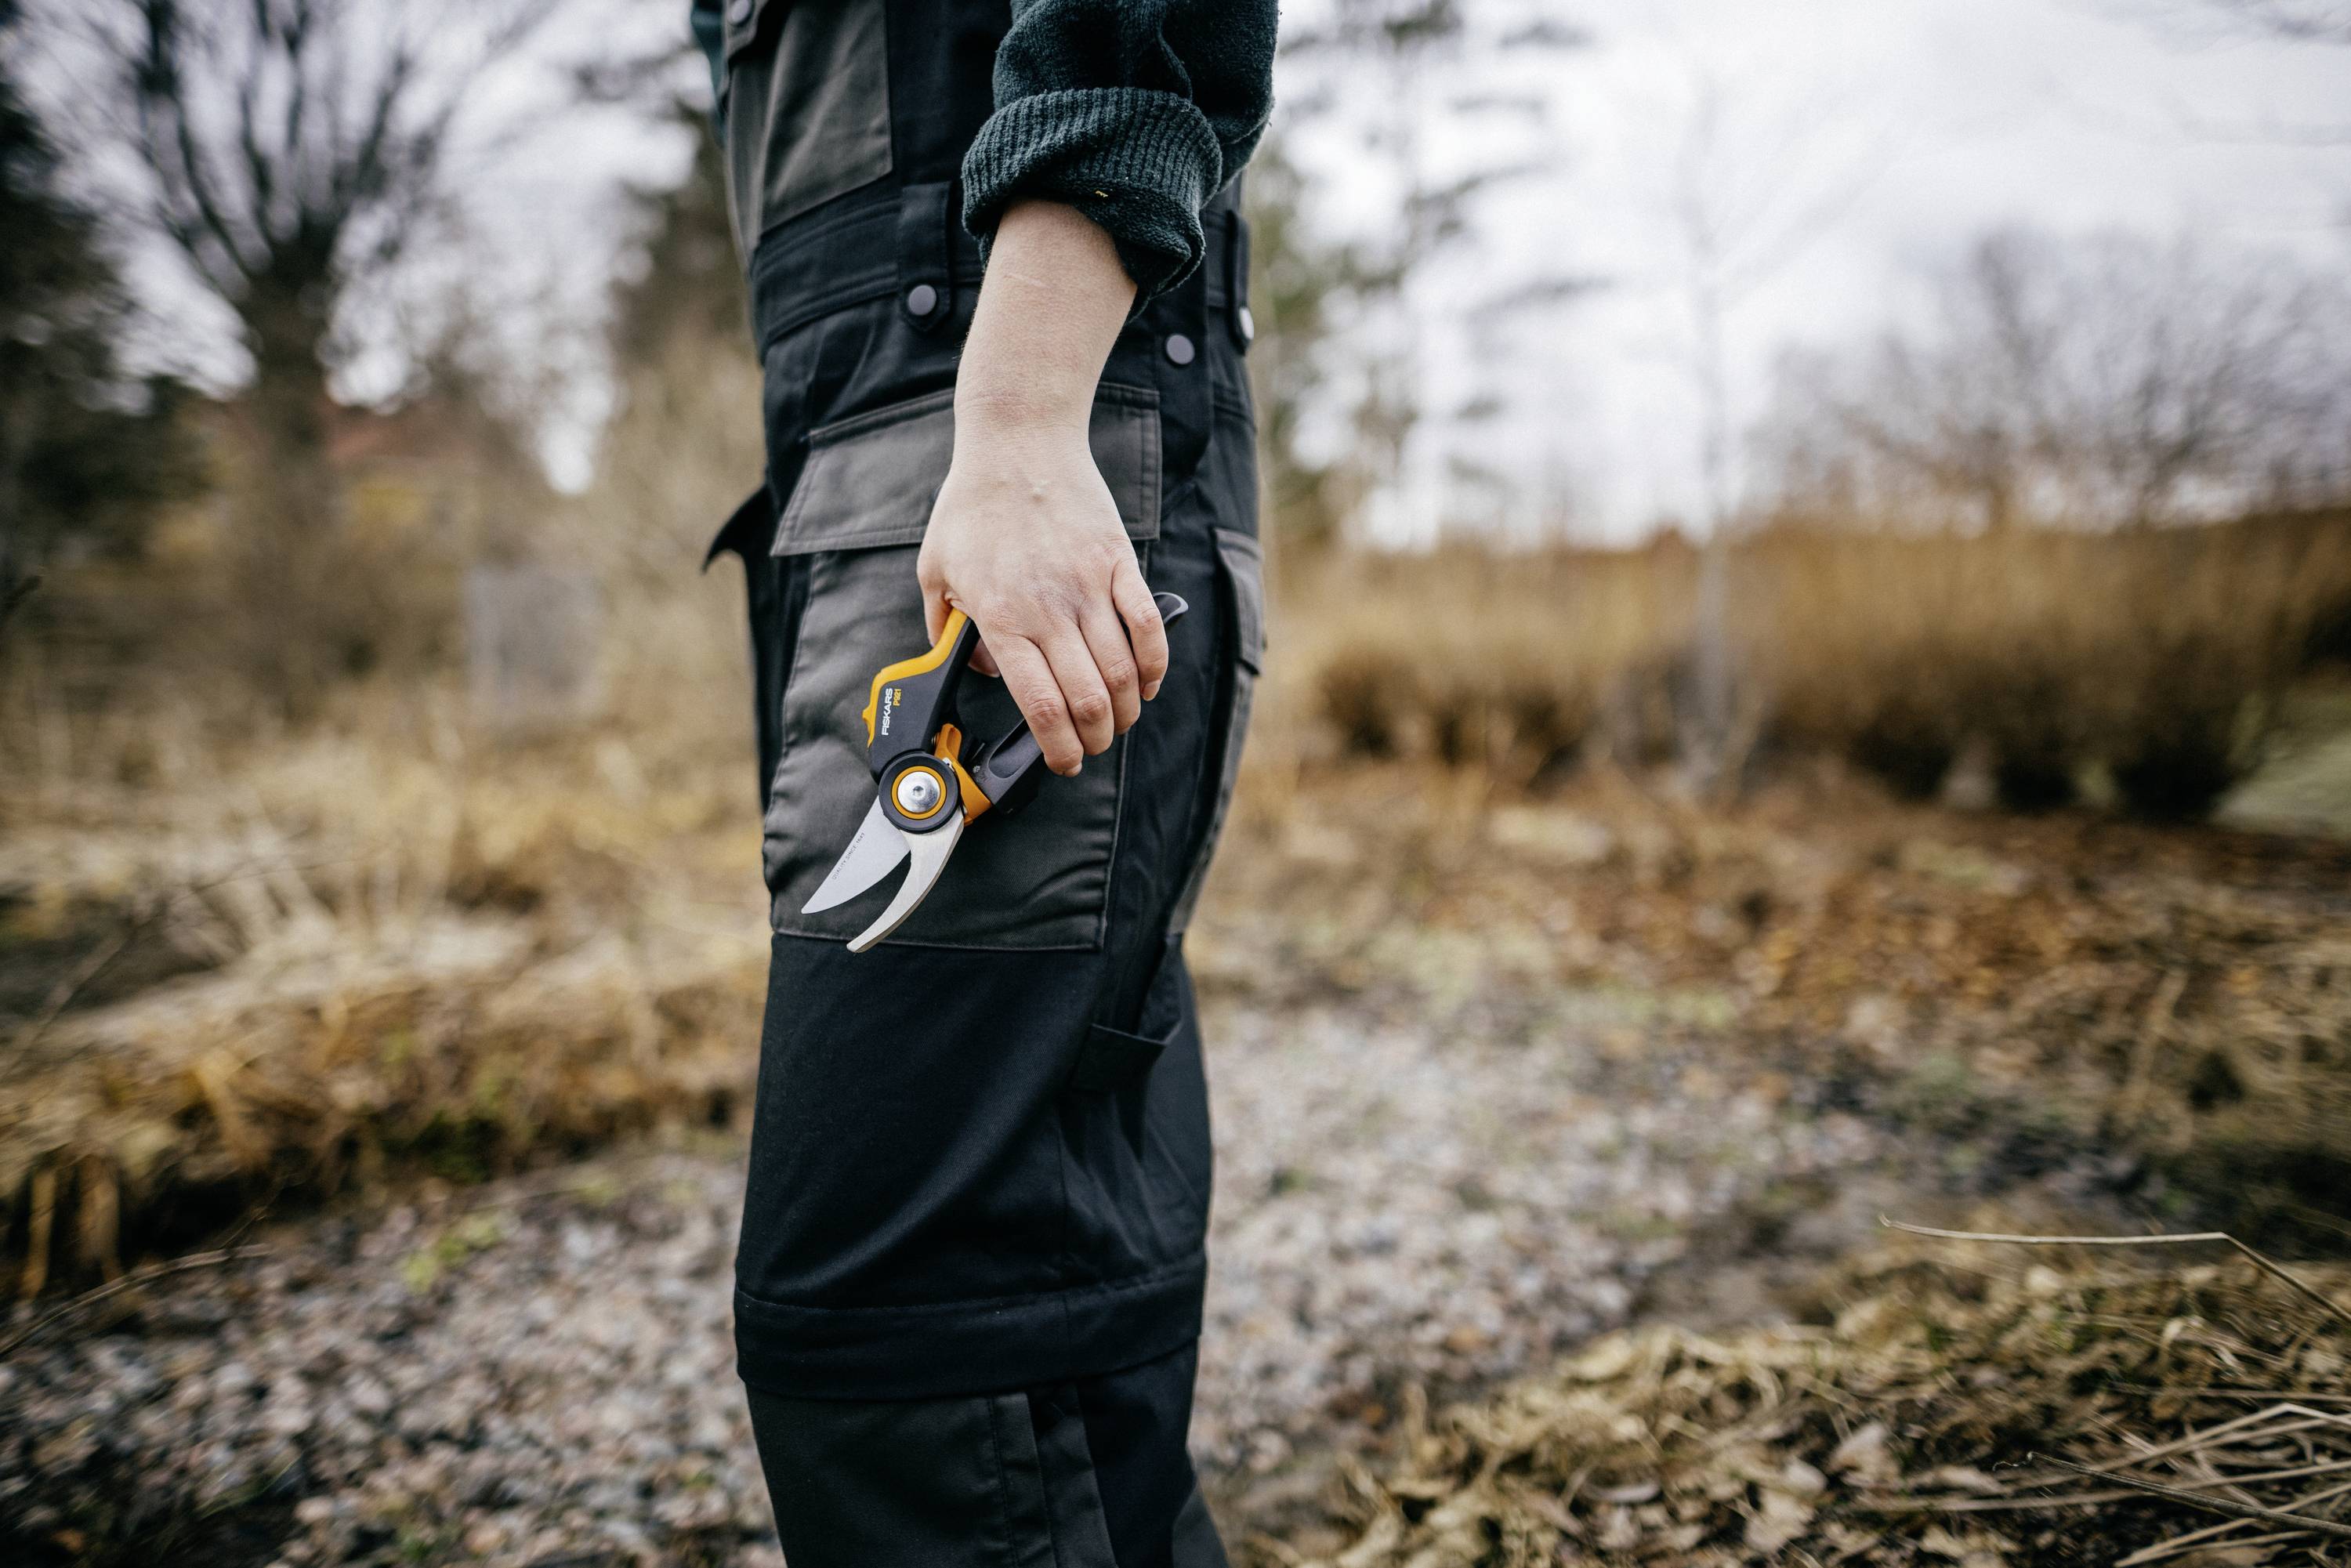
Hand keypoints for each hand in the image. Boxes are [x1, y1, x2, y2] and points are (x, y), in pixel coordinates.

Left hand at [918, 416, 1169, 774]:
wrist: (1018, 443)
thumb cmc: (972, 505)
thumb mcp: (933, 569)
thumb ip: (943, 626)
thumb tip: (970, 664)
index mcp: (1001, 619)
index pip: (1039, 706)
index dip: (1056, 747)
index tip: (1061, 761)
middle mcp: (1049, 610)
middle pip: (1087, 700)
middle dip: (1094, 739)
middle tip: (1091, 746)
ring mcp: (1089, 586)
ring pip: (1122, 671)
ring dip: (1125, 710)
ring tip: (1118, 722)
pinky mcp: (1118, 563)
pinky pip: (1147, 625)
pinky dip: (1154, 663)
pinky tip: (1147, 682)